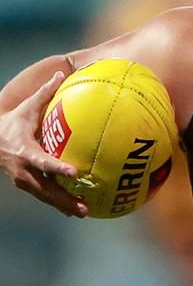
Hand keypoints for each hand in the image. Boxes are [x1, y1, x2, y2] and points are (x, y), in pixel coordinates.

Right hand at [0, 71, 86, 216]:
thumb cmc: (14, 121)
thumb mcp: (27, 108)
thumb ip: (45, 92)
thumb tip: (61, 73)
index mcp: (25, 151)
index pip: (43, 162)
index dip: (58, 167)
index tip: (75, 172)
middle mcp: (24, 171)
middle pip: (46, 189)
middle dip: (64, 198)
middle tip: (84, 206)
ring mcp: (25, 181)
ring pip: (46, 197)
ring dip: (64, 205)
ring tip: (85, 212)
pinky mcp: (29, 185)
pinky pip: (46, 196)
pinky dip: (60, 204)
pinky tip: (77, 209)